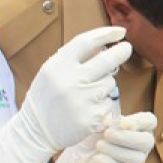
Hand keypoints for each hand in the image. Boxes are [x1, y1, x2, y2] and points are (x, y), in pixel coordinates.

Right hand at [0, 26, 132, 162]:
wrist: (35, 131)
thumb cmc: (46, 97)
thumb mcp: (51, 72)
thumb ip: (74, 58)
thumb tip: (104, 45)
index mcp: (57, 65)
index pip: (87, 42)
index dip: (106, 33)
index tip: (120, 31)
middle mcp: (70, 81)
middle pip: (107, 60)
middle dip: (121, 52)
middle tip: (127, 48)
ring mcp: (82, 100)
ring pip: (110, 83)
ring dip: (105, 84)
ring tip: (88, 93)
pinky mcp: (92, 118)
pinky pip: (108, 103)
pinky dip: (103, 104)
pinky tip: (88, 109)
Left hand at [49, 112, 156, 162]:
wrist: (81, 156)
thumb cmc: (94, 135)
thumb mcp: (99, 123)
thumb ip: (108, 120)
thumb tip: (114, 122)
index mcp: (139, 127)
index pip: (150, 122)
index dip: (140, 121)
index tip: (122, 122)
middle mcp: (142, 145)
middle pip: (147, 141)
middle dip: (127, 137)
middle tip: (107, 133)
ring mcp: (136, 161)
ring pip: (136, 158)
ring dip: (116, 150)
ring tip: (99, 145)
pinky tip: (97, 158)